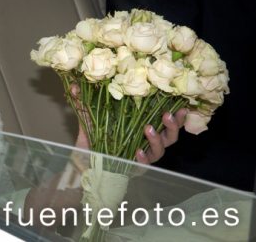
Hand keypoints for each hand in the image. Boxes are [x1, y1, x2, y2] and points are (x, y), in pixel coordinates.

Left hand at [70, 83, 186, 163]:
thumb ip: (83, 101)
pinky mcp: (135, 170)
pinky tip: (137, 152)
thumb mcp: (88, 117)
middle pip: (171, 136)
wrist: (82, 161)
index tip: (182, 102)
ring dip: (157, 139)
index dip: (177, 113)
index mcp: (143, 127)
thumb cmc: (91, 137)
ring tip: (148, 129)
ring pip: (161, 151)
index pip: (166, 119)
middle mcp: (147, 143)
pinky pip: (145, 166)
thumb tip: (75, 85)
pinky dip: (143, 158)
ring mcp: (143, 157)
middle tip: (168, 115)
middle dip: (174, 125)